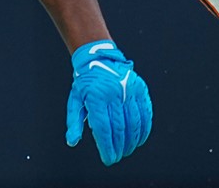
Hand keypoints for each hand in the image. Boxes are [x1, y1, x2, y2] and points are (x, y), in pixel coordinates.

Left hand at [66, 40, 152, 165]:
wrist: (99, 59)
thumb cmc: (86, 83)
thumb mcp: (75, 100)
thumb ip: (74, 122)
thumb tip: (72, 141)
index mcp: (96, 97)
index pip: (104, 128)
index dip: (107, 147)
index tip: (109, 159)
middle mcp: (114, 93)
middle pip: (120, 128)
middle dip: (120, 147)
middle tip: (118, 157)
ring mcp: (129, 90)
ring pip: (135, 123)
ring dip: (132, 141)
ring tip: (127, 150)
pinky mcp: (140, 89)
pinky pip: (145, 113)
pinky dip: (144, 129)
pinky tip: (139, 139)